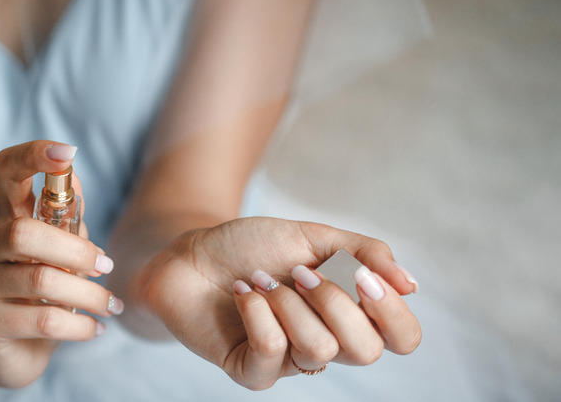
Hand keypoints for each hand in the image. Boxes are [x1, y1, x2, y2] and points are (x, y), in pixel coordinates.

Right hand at [0, 140, 123, 387]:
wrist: (1, 350)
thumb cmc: (36, 292)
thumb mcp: (56, 252)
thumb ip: (66, 220)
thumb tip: (74, 175)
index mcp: (5, 219)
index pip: (5, 172)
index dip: (32, 156)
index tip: (66, 151)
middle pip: (24, 233)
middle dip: (76, 250)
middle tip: (106, 266)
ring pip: (40, 280)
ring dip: (88, 294)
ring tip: (111, 306)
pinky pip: (43, 321)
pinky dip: (80, 325)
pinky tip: (95, 329)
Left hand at [142, 218, 420, 389]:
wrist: (194, 252)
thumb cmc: (255, 247)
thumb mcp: (315, 237)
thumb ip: (364, 253)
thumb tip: (411, 285)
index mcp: (350, 314)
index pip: (402, 338)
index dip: (392, 312)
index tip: (362, 276)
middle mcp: (326, 343)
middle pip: (365, 350)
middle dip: (334, 301)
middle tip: (299, 272)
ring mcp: (288, 362)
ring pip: (318, 349)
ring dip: (287, 301)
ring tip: (260, 279)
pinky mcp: (250, 370)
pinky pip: (271, 351)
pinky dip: (256, 311)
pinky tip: (242, 292)